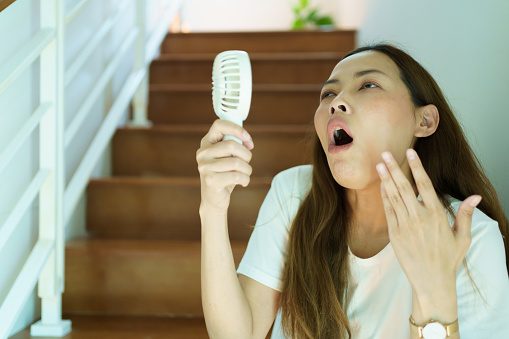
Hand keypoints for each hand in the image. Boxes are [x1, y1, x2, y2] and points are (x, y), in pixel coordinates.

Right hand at [196, 119, 253, 213]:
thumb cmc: (224, 174)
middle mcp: (202, 153)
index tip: (247, 139)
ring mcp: (204, 167)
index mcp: (207, 143)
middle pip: (232, 145)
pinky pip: (237, 176)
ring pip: (237, 162)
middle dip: (246, 155)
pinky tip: (243, 182)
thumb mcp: (229, 157)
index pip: (219, 125)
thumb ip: (236, 145)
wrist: (214, 198)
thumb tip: (247, 141)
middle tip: (247, 162)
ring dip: (247, 169)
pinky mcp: (210, 180)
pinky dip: (245, 179)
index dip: (236, 129)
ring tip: (245, 174)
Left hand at [376, 149, 480, 321]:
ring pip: (394, 197)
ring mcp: (404, 226)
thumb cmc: (449, 259)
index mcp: (436, 215)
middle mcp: (418, 218)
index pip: (425, 185)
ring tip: (380, 164)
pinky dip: (385, 197)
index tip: (410, 153)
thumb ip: (466, 214)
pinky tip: (382, 186)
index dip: (417, 167)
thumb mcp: (462, 237)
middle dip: (394, 169)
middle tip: (386, 153)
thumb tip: (476, 196)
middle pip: (404, 187)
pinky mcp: (394, 234)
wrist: (431, 281)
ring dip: (386, 180)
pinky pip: (388, 211)